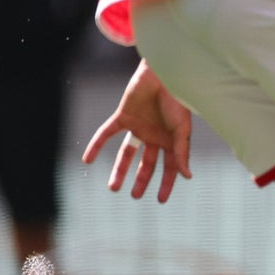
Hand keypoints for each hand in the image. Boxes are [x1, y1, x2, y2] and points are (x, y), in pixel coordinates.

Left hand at [81, 60, 193, 202]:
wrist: (163, 74)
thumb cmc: (178, 100)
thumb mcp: (182, 129)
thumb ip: (182, 152)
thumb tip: (187, 176)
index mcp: (172, 139)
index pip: (170, 166)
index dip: (167, 183)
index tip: (160, 200)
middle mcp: (155, 135)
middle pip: (147, 163)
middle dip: (142, 180)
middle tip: (135, 196)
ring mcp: (139, 126)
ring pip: (127, 153)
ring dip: (120, 170)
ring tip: (113, 188)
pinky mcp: (123, 116)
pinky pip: (107, 133)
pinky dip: (96, 146)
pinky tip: (87, 160)